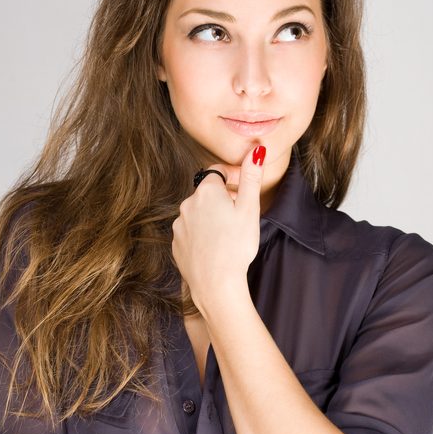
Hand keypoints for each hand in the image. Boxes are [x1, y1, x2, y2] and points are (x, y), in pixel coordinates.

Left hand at [171, 145, 267, 311]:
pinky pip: (191, 231)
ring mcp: (179, 225)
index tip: (245, 188)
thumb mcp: (250, 209)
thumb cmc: (236, 246)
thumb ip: (251, 177)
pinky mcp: (177, 244)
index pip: (217, 171)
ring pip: (198, 212)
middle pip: (208, 192)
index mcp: (206, 192)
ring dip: (213, 216)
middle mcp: (187, 204)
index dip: (233, 176)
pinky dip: (203, 233)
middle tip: (243, 214)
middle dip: (224, 197)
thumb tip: (256, 150)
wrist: (216, 283)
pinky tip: (216, 246)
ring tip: (230, 234)